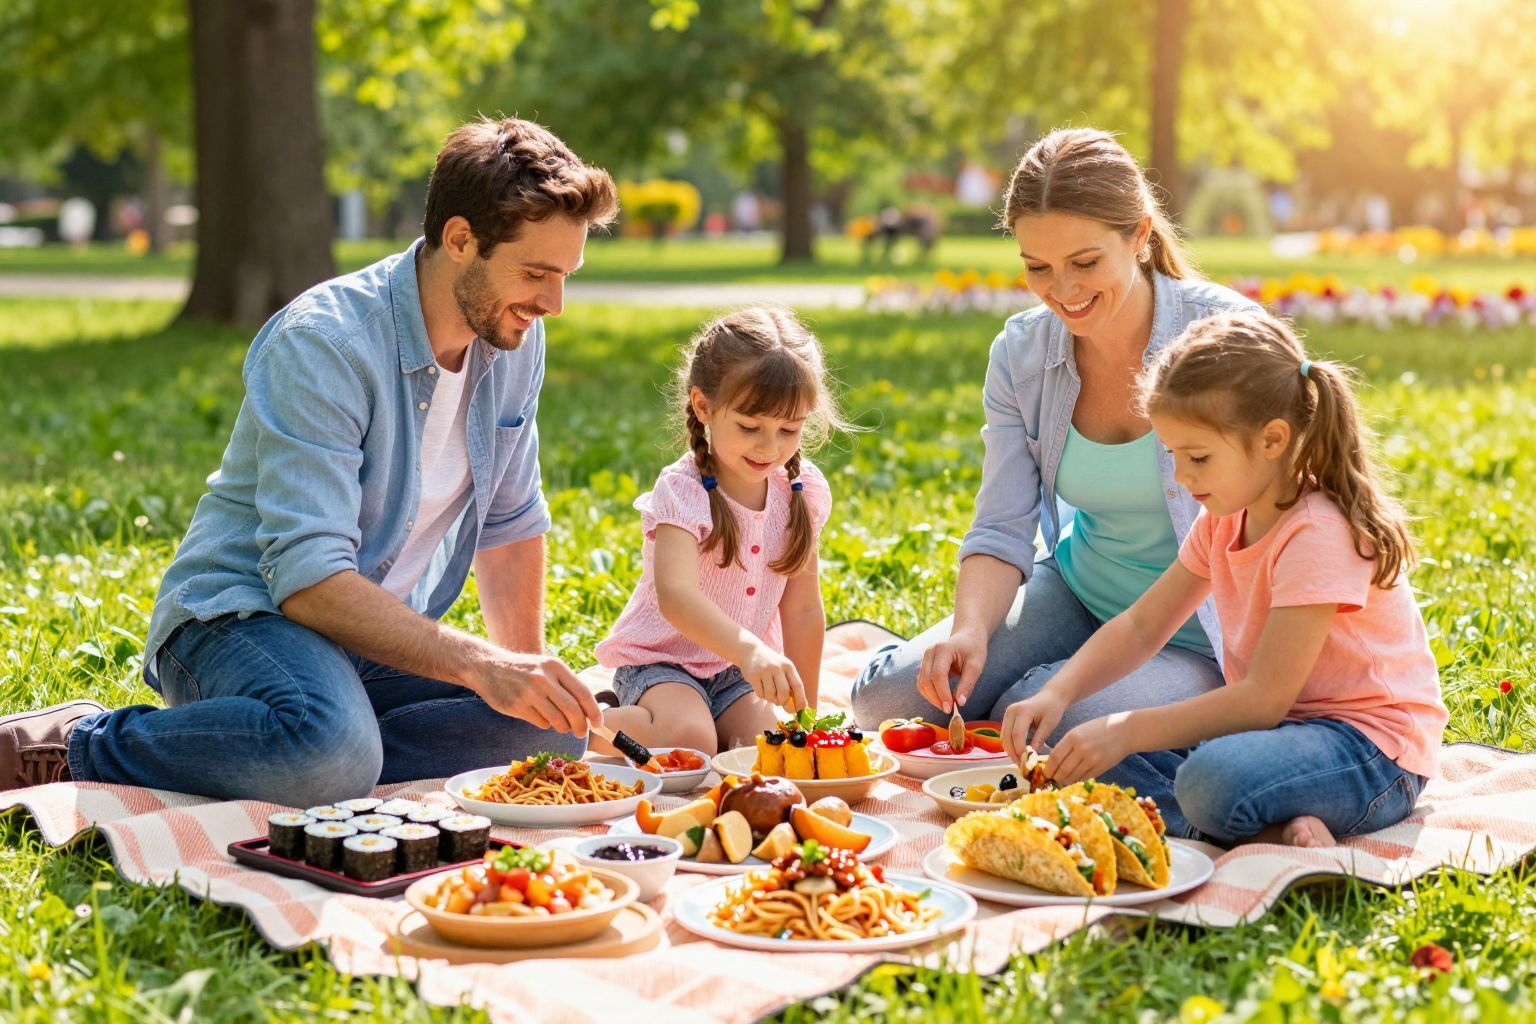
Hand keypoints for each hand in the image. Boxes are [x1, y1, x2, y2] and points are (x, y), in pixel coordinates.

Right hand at [466, 650, 600, 735]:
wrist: (489, 667)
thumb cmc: (526, 670)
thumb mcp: (547, 668)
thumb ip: (567, 686)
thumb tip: (589, 712)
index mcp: (555, 667)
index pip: (582, 692)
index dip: (593, 711)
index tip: (599, 723)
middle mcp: (543, 678)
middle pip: (572, 710)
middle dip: (581, 726)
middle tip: (581, 732)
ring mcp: (529, 693)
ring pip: (557, 720)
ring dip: (563, 727)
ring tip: (560, 724)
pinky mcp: (517, 706)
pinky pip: (541, 723)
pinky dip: (545, 724)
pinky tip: (539, 716)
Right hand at [741, 646, 807, 711]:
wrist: (751, 652)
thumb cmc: (771, 664)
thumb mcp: (784, 669)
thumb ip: (791, 685)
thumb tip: (801, 706)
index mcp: (788, 666)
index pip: (797, 685)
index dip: (800, 700)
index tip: (800, 709)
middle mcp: (777, 667)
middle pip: (784, 692)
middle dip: (783, 702)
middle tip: (781, 703)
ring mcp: (764, 671)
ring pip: (771, 695)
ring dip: (771, 699)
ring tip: (770, 693)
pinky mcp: (753, 675)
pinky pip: (760, 693)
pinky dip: (762, 696)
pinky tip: (762, 688)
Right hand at [916, 629, 987, 712]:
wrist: (967, 636)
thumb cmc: (973, 649)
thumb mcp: (976, 665)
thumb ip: (968, 684)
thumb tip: (960, 703)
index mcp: (943, 649)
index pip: (938, 675)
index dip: (942, 693)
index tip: (951, 708)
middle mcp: (929, 652)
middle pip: (926, 680)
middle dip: (936, 698)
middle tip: (950, 710)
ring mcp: (925, 658)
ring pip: (921, 683)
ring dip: (931, 698)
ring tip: (947, 706)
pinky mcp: (924, 665)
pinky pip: (922, 683)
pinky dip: (929, 694)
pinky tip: (941, 699)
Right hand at [1001, 690, 1068, 764]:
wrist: (1050, 697)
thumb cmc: (1052, 709)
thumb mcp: (1049, 725)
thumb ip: (1039, 739)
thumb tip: (1032, 756)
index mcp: (1023, 711)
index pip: (1017, 734)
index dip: (1019, 749)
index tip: (1026, 762)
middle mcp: (1011, 711)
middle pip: (1007, 737)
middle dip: (1013, 753)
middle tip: (1022, 766)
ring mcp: (1007, 714)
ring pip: (1004, 737)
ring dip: (1010, 751)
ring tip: (1020, 762)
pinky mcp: (1007, 718)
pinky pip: (1005, 735)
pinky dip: (1010, 745)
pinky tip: (1018, 754)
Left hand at [1045, 715, 1131, 786]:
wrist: (1124, 731)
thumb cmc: (1099, 729)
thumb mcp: (1079, 731)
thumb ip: (1066, 745)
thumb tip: (1053, 762)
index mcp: (1073, 737)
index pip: (1054, 757)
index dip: (1048, 768)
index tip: (1045, 773)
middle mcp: (1081, 749)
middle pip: (1062, 770)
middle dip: (1055, 777)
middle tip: (1053, 779)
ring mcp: (1092, 759)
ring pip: (1072, 777)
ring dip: (1065, 781)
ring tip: (1062, 780)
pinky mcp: (1101, 767)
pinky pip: (1084, 778)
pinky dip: (1077, 780)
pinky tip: (1075, 779)